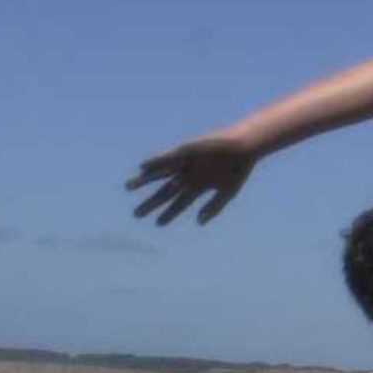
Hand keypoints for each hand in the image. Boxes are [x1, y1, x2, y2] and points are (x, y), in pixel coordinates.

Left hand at [128, 133, 256, 225]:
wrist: (243, 147)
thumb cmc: (238, 170)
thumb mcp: (228, 193)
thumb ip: (213, 208)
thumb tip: (198, 223)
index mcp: (198, 187)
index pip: (179, 204)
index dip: (169, 214)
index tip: (157, 224)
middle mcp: (188, 176)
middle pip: (165, 192)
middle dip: (152, 203)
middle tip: (136, 215)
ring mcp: (185, 164)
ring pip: (160, 174)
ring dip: (144, 180)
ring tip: (128, 188)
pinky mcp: (186, 150)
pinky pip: (167, 158)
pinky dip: (155, 162)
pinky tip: (142, 167)